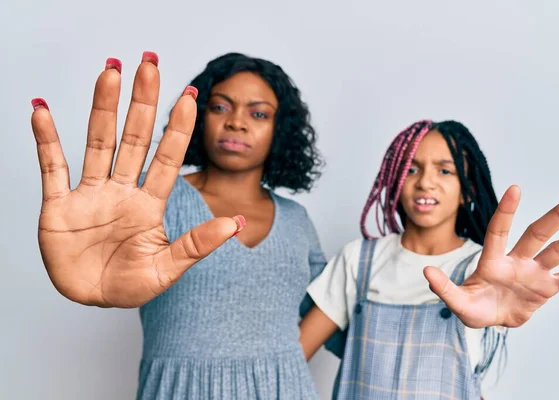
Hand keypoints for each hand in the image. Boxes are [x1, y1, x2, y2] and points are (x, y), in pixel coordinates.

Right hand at [30, 52, 244, 307]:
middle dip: (142, 103)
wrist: (91, 300)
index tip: (189, 96)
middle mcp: (122, 191)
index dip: (177, 128)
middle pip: (134, 139)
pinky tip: (43, 112)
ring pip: (98, 143)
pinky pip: (52, 167)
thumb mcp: (168, 269)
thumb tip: (235, 222)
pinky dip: (46, 140)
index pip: (167, 159)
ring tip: (110, 71)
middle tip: (149, 64)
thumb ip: (197, 244)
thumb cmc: (130, 286)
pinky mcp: (58, 205)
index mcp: (150, 205)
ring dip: (103, 108)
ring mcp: (91, 195)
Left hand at [424, 185, 558, 327]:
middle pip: (538, 234)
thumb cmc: (472, 307)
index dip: (506, 211)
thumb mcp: (456, 302)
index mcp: (493, 260)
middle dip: (557, 216)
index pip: (499, 231)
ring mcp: (534, 272)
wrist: (489, 317)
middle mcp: (516, 260)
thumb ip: (444, 287)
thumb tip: (426, 270)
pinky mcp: (547, 288)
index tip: (515, 188)